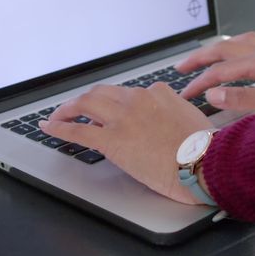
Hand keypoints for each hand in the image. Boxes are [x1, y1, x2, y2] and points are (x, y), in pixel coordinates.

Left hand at [40, 83, 212, 203]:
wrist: (204, 162)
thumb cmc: (205, 149)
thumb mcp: (191, 120)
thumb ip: (173, 115)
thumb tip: (165, 125)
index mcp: (158, 93)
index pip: (128, 93)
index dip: (115, 103)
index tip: (110, 111)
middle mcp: (137, 99)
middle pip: (102, 93)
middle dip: (86, 100)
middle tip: (76, 108)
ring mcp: (122, 118)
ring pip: (85, 104)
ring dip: (68, 108)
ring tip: (59, 116)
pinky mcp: (111, 140)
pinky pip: (77, 130)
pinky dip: (59, 127)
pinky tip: (49, 127)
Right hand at [177, 32, 254, 111]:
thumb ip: (242, 99)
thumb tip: (213, 94)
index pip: (220, 71)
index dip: (199, 82)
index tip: (185, 93)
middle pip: (225, 47)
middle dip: (201, 57)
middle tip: (182, 67)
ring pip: (242, 41)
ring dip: (221, 48)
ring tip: (208, 56)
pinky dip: (245, 47)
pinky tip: (250, 55)